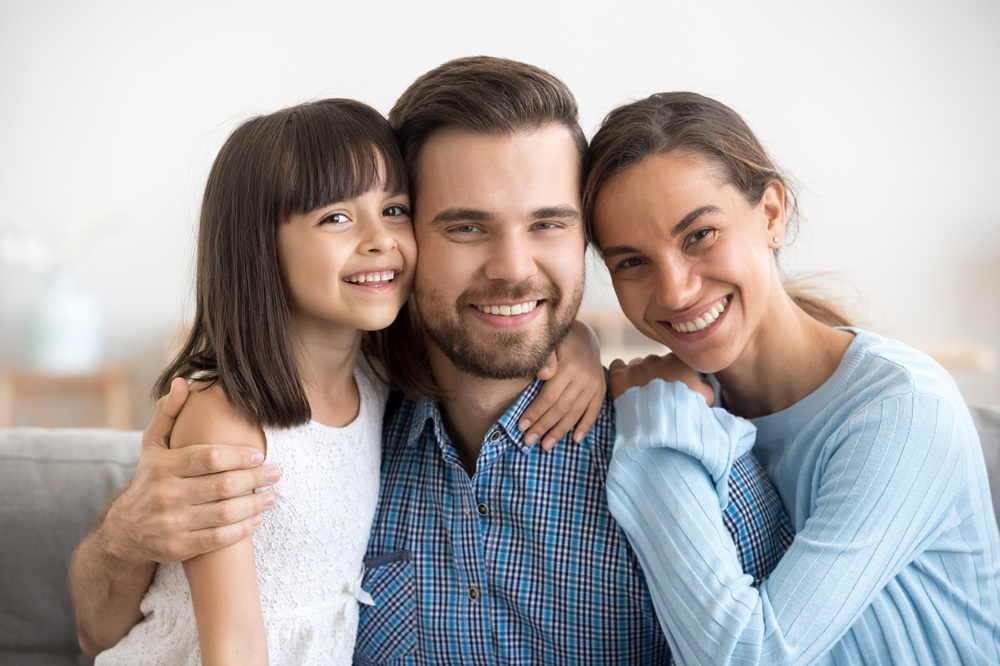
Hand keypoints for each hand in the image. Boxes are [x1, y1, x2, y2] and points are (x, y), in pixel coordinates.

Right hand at [102, 378, 280, 562]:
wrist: (124, 531)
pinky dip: (242, 530)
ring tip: (273, 497)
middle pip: (221, 485)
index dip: (238, 456)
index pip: (208, 457)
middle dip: (255, 478)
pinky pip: (217, 539)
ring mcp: (171, 523)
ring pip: (224, 513)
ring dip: (255, 504)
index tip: (261, 454)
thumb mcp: (152, 445)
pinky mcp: (177, 548)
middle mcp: (165, 494)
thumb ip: (168, 414)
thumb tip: (182, 383)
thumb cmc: (149, 480)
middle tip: (277, 473)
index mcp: (163, 465)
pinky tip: (258, 520)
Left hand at [519, 320, 605, 449]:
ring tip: (546, 446)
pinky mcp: (601, 389)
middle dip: (543, 426)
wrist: (586, 335)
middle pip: (561, 408)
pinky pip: (594, 411)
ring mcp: (594, 385)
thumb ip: (545, 357)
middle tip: (528, 441)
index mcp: (569, 366)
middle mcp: (584, 377)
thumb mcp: (551, 342)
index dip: (535, 412)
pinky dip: (585, 426)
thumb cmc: (560, 341)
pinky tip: (575, 440)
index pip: (549, 396)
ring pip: (576, 413)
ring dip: (560, 431)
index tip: (521, 426)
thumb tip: (543, 374)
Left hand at [608, 353, 713, 404]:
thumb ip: (705, 385)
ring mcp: (636, 366)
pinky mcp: (619, 375)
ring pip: (636, 365)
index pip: (674, 363)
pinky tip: (624, 385)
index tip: (672, 389)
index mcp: (677, 361)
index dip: (674, 376)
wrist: (660, 425)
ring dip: (638, 376)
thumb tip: (700, 383)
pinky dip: (621, 373)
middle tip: (655, 396)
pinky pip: (617, 366)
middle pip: (654, 364)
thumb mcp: (706, 399)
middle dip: (655, 376)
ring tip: (640, 396)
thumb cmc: (684, 412)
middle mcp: (656, 359)